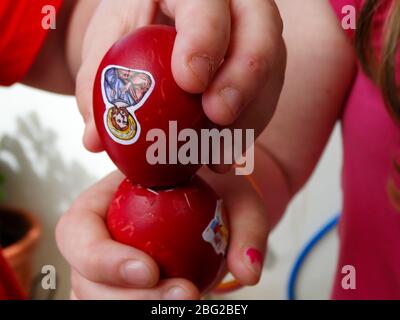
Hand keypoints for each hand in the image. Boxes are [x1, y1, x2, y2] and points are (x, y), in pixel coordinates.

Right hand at [55, 169, 268, 298]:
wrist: (215, 204)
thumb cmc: (216, 192)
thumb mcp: (235, 196)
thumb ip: (247, 228)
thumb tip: (248, 272)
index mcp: (107, 198)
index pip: (79, 227)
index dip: (100, 256)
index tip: (149, 269)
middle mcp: (100, 234)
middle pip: (83, 276)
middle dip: (124, 296)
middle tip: (182, 294)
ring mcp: (108, 265)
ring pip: (97, 298)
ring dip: (137, 306)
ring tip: (189, 299)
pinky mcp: (125, 285)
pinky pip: (122, 301)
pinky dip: (148, 306)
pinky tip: (180, 304)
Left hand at [71, 0, 284, 153]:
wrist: (155, 25)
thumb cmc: (131, 26)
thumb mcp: (108, 42)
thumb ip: (99, 81)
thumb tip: (96, 137)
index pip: (208, 0)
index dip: (206, 37)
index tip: (190, 81)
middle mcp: (234, 4)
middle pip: (262, 27)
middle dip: (243, 76)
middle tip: (217, 116)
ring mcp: (253, 35)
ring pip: (271, 69)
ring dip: (248, 117)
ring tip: (216, 154)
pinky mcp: (261, 68)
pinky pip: (266, 98)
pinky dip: (246, 131)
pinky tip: (222, 156)